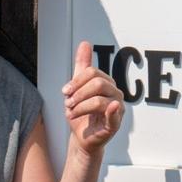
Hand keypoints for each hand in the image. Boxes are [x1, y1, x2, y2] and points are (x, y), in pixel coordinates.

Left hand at [62, 41, 123, 155]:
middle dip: (78, 93)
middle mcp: (115, 94)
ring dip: (80, 106)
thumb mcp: (78, 88)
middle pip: (97, 83)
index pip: (93, 73)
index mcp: (108, 84)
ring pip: (99, 100)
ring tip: (71, 113)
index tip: (64, 92)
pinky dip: (112, 111)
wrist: (82, 138)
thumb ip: (83, 66)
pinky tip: (110, 107)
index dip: (76, 81)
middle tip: (67, 104)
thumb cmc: (82, 114)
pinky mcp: (115, 124)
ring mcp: (117, 109)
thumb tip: (85, 43)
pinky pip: (115, 114)